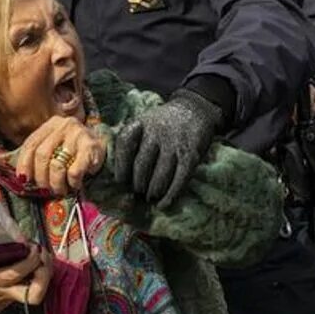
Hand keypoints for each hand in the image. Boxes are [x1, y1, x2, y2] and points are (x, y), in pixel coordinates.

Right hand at [0, 246, 49, 313]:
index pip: (13, 274)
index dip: (27, 260)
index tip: (30, 246)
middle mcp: (7, 291)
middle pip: (35, 290)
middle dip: (44, 268)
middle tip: (41, 251)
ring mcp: (16, 295)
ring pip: (40, 290)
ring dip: (47, 271)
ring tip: (44, 254)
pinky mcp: (22, 295)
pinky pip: (38, 286)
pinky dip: (44, 273)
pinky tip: (41, 261)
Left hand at [14, 115, 108, 195]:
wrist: (105, 147)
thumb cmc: (75, 150)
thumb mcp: (56, 145)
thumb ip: (39, 154)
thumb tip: (21, 175)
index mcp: (52, 124)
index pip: (31, 143)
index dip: (24, 163)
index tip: (23, 179)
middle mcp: (64, 126)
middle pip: (42, 154)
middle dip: (41, 177)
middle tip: (45, 188)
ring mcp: (78, 135)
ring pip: (56, 165)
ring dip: (56, 183)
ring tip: (60, 189)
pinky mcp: (91, 147)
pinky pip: (74, 171)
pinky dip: (72, 182)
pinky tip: (74, 184)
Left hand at [129, 90, 222, 205]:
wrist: (195, 109)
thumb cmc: (163, 122)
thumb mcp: (144, 122)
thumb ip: (132, 142)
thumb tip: (119, 175)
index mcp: (140, 124)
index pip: (124, 145)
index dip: (120, 166)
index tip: (120, 181)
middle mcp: (156, 133)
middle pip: (141, 165)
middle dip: (138, 184)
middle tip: (138, 192)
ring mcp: (174, 145)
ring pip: (159, 176)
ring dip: (153, 192)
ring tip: (150, 197)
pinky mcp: (190, 156)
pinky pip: (179, 180)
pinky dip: (171, 195)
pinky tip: (164, 204)